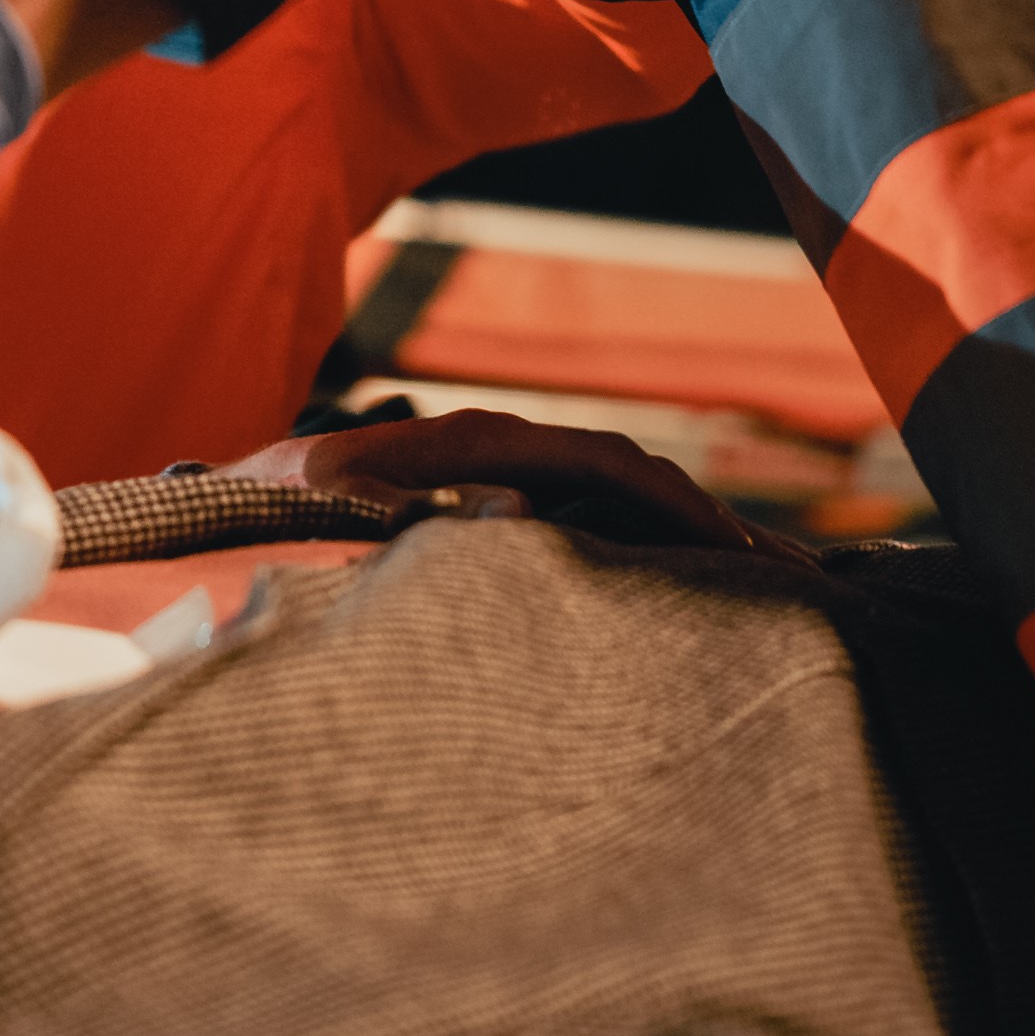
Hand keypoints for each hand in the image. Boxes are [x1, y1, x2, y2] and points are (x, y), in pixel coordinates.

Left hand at [222, 408, 802, 559]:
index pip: (609, 462)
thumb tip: (515, 513)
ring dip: (696, 539)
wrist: (232, 499)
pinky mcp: (499, 509)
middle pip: (636, 475)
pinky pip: (593, 523)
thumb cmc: (274, 506)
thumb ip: (407, 505)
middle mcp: (505, 449)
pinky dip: (651, 551)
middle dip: (717, 524)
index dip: (679, 502)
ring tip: (780, 589)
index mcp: (481, 440)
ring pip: (624, 498)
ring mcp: (506, 475)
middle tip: (803, 581)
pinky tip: (695, 595)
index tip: (743, 551)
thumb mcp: (329, 502)